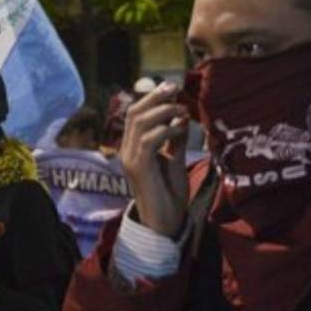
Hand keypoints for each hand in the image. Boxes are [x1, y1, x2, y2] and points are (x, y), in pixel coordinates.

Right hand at [119, 82, 190, 236]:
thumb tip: (182, 116)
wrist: (165, 222)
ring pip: (140, 122)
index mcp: (133, 147)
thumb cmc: (169, 193)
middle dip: (155, 97)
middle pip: (135, 112)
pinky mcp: (138, 167)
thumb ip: (175, 139)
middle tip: (176, 88)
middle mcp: (127, 150)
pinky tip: (181, 128)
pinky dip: (166, 129)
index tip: (172, 88)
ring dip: (164, 111)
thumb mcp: (175, 159)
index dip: (152, 97)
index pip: (136, 114)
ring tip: (182, 109)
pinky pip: (149, 139)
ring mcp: (131, 159)